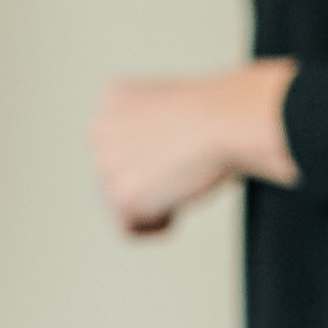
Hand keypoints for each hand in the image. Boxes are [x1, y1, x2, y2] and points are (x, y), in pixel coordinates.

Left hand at [89, 60, 297, 233]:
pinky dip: (157, 226)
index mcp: (114, 98)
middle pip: (116, 174)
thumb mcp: (176, 108)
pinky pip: (128, 230)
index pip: (118, 142)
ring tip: (186, 181)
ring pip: (120, 202)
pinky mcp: (120, 194)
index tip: (182, 152)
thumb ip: (154, 131)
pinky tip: (179, 205)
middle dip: (151, 180)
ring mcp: (105, 163)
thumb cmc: (220, 115)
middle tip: (187, 169)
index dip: (154, 155)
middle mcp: (100, 128)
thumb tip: (156, 168)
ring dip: (155, 201)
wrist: (226, 121)